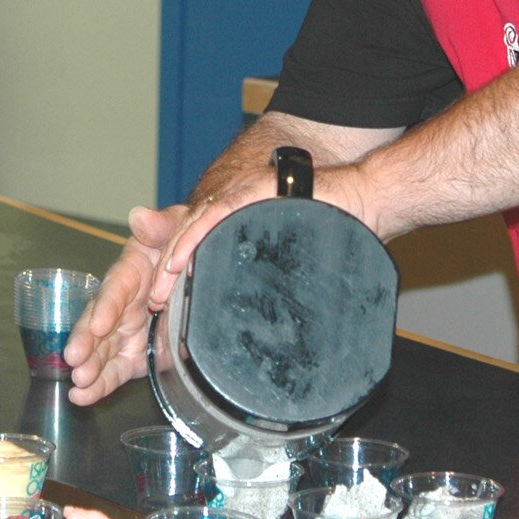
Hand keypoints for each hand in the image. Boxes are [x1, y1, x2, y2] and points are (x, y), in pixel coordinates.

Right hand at [64, 204, 186, 404]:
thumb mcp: (178, 228)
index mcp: (132, 272)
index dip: (106, 305)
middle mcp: (123, 303)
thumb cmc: (185, 242)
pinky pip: (115, 371)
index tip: (98, 324)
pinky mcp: (134, 355)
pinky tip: (83, 397)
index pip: (116, 288)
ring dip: (89, 368)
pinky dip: (100, 385)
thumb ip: (161, 226)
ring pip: (102, 351)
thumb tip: (141, 216)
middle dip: (86, 343)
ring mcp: (125, 332)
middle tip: (75, 360)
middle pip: (99, 323)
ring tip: (78, 384)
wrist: (200, 270)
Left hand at [146, 161, 379, 311]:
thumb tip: (269, 327)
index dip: (176, 275)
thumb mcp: (290, 262)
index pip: (197, 247)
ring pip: (192, 229)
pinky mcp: (251, 191)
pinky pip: (213, 217)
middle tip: (154, 305)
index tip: (164, 306)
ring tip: (160, 291)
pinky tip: (177, 261)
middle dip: (166, 274)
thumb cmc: (333, 229)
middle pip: (187, 240)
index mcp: (239, 226)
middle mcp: (233, 209)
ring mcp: (240, 198)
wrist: (363, 197)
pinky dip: (192, 240)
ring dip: (172, 261)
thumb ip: (271, 280)